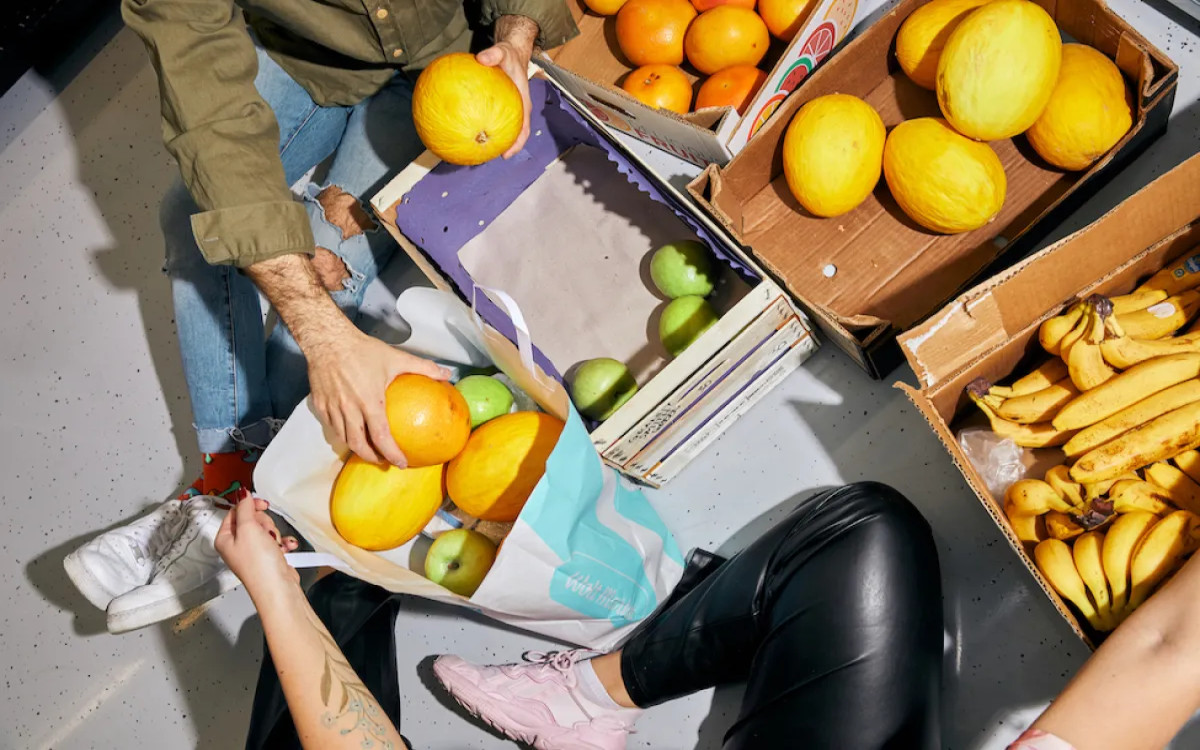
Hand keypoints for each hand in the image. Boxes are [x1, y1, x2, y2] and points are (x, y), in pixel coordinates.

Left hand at [214, 491, 299, 599]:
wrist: (277, 587)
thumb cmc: (259, 562)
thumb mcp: (249, 528)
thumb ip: (245, 507)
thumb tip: (241, 492)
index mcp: (224, 538)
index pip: (235, 512)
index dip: (249, 506)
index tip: (262, 504)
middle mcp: (236, 545)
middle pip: (252, 520)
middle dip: (265, 524)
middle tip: (266, 533)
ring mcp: (252, 552)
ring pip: (266, 530)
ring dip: (275, 534)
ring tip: (275, 545)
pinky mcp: (267, 558)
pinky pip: (276, 542)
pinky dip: (283, 544)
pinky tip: (285, 549)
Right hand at [308, 330, 450, 465]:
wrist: (328, 340)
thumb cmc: (362, 350)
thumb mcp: (396, 358)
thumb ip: (423, 367)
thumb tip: (447, 374)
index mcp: (369, 402)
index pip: (380, 437)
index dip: (391, 454)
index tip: (401, 463)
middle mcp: (349, 410)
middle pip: (358, 445)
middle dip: (372, 458)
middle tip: (383, 461)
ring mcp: (332, 408)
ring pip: (343, 438)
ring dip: (356, 448)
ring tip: (368, 450)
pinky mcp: (320, 405)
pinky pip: (331, 427)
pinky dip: (342, 434)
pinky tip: (350, 432)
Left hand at [477, 15, 539, 158]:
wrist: (511, 53)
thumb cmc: (509, 55)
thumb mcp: (503, 51)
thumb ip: (494, 54)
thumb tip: (481, 58)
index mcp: (523, 103)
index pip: (523, 128)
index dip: (516, 144)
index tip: (506, 154)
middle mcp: (517, 110)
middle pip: (513, 135)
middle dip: (502, 147)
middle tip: (487, 157)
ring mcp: (508, 109)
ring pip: (502, 129)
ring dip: (492, 139)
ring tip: (476, 150)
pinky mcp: (498, 106)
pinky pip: (490, 117)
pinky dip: (480, 123)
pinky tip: (465, 126)